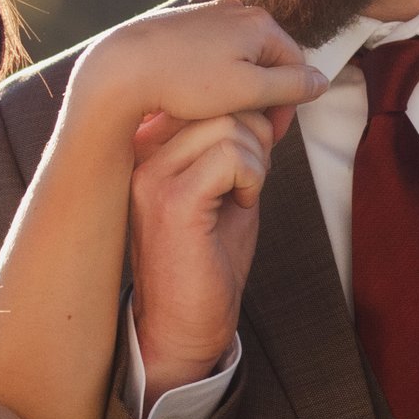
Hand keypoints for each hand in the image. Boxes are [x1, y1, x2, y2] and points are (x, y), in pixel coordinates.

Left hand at [69, 2, 322, 145]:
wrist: (122, 67)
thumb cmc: (185, 82)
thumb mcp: (248, 91)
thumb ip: (290, 86)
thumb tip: (322, 82)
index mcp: (260, 23)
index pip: (296, 66)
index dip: (288, 106)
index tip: (269, 134)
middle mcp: (238, 11)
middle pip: (268, 62)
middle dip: (263, 98)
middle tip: (245, 130)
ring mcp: (209, 17)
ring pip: (240, 61)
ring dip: (238, 92)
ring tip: (219, 118)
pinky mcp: (183, 27)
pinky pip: (212, 57)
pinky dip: (212, 81)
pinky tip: (194, 102)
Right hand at [129, 107, 276, 398]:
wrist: (183, 326)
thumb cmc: (207, 261)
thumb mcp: (233, 187)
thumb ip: (248, 143)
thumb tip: (278, 102)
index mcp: (149, 145)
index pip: (204, 92)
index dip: (248, 109)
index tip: (263, 143)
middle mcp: (141, 154)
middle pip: (219, 102)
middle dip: (257, 134)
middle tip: (251, 179)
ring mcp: (152, 175)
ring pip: (228, 125)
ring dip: (256, 160)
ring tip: (242, 195)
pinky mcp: (172, 201)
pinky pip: (231, 156)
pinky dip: (251, 178)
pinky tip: (238, 205)